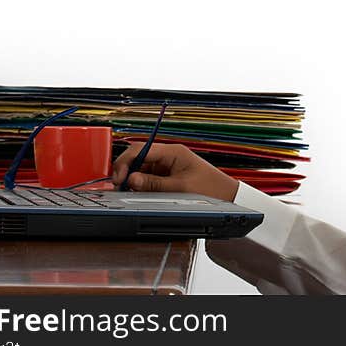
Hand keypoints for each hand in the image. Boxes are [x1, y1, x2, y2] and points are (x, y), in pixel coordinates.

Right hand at [111, 141, 239, 201]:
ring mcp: (168, 165)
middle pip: (138, 157)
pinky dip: (141, 184)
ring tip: (128, 192)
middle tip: (119, 187)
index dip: (125, 162)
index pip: (141, 149)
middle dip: (126, 171)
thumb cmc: (210, 189)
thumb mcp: (179, 188)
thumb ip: (154, 184)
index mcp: (173, 152)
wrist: (227, 197)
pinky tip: (138, 192)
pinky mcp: (169, 175)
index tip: (118, 178)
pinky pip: (149, 177)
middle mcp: (169, 155)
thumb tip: (132, 179)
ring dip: (133, 179)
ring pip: (142, 168)